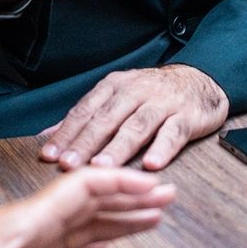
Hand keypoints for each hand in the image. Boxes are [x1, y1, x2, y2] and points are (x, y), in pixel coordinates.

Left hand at [0, 168, 175, 247]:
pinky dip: (96, 244)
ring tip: (151, 216)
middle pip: (94, 202)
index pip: (86, 187)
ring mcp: (29, 243)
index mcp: (30, 217)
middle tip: (168, 195)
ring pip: (86, 223)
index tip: (155, 183)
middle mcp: (34, 225)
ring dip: (119, 217)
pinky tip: (105, 246)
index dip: (121, 182)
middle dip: (131, 196)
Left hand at [41, 64, 228, 171]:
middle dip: (86, 142)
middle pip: (107, 119)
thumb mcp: (117, 98)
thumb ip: (85, 118)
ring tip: (102, 167)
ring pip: (137, 126)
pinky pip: (174, 133)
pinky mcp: (187, 116)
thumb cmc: (152, 95)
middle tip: (69, 164)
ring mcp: (163, 103)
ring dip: (118, 147)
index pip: (85, 110)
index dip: (66, 132)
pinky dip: (162, 148)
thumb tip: (47, 136)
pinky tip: (151, 164)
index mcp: (115, 86)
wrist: (199, 80)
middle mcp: (136, 91)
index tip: (49, 154)